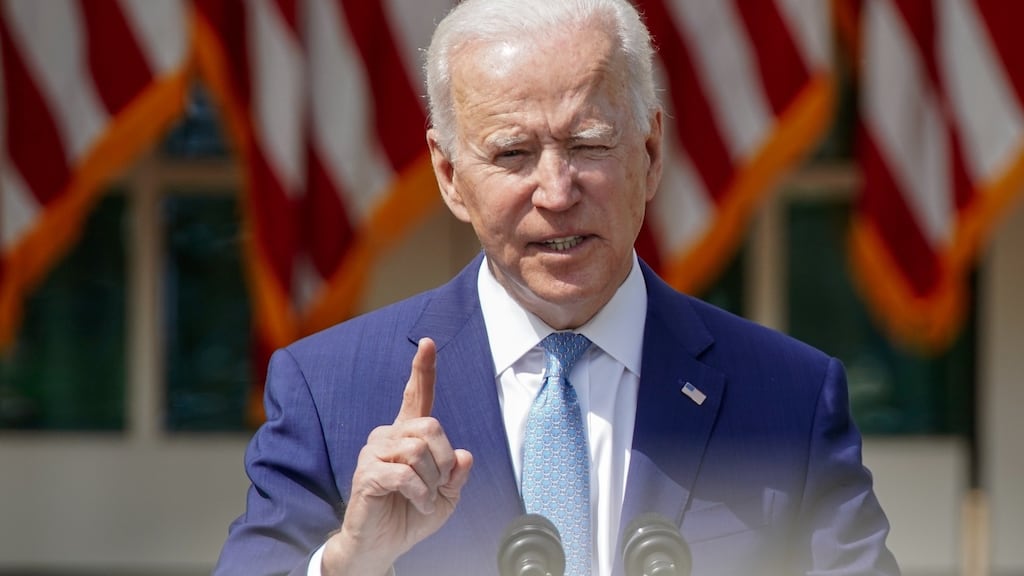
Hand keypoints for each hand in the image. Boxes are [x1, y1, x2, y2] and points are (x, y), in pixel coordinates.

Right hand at [321, 338, 473, 575]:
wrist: (383, 545)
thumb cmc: (411, 515)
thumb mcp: (447, 495)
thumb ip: (457, 474)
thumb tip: (464, 454)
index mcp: (409, 435)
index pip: (417, 395)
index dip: (423, 369)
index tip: (428, 342)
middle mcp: (389, 436)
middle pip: (430, 426)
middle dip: (443, 460)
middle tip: (437, 485)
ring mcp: (374, 452)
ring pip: (419, 450)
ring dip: (431, 482)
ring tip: (423, 498)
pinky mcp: (367, 473)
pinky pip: (406, 474)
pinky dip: (420, 494)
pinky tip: (417, 503)